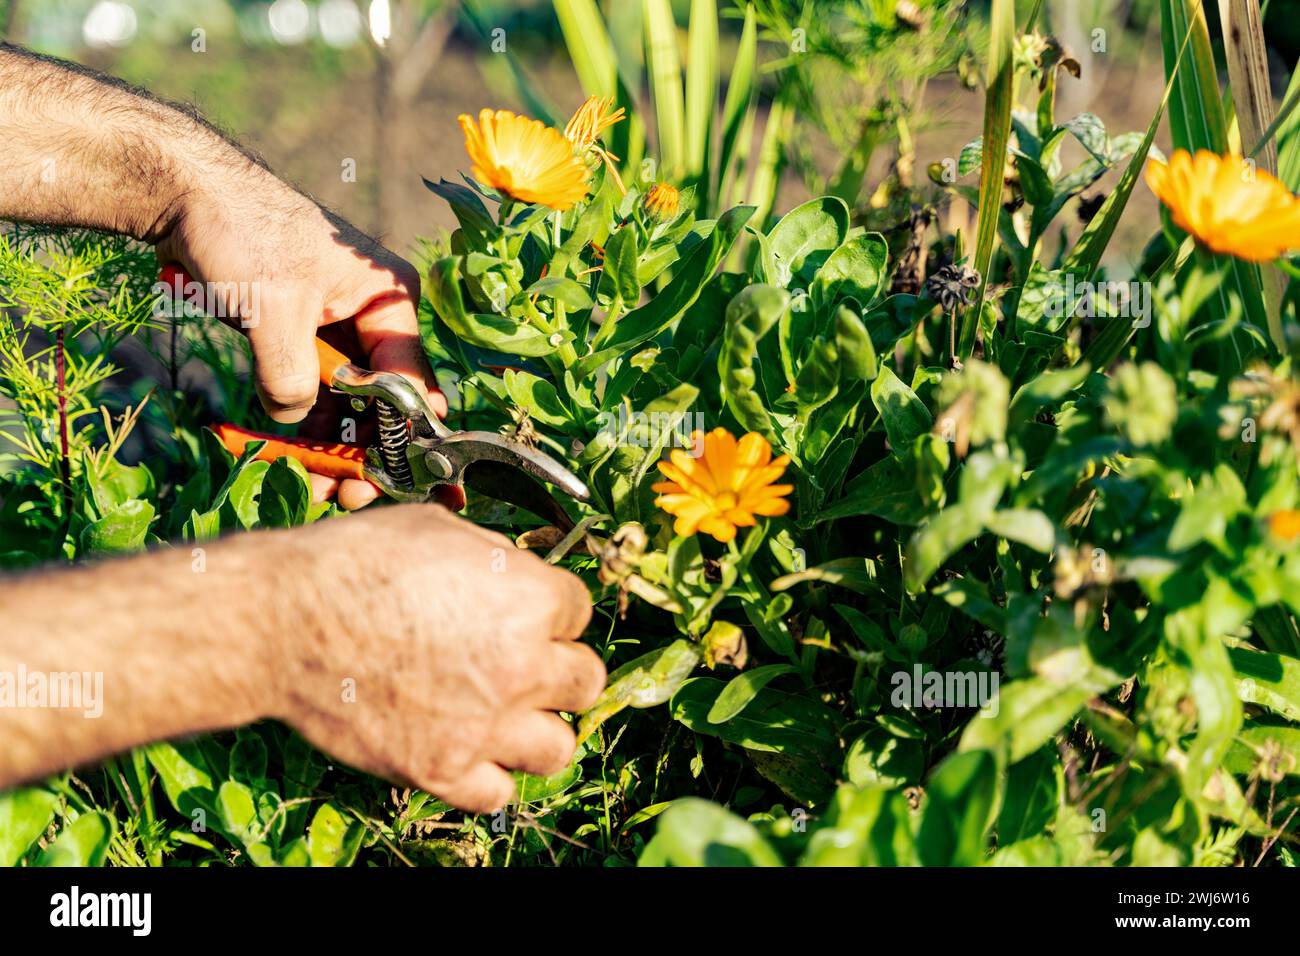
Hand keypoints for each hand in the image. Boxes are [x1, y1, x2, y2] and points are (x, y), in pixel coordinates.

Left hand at [155, 163, 445, 509]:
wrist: (185, 193)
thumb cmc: (243, 233)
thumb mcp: (272, 309)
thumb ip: (291, 376)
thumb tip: (296, 422)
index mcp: (389, 298)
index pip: (409, 379)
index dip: (401, 433)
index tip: (388, 477)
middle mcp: (374, 317)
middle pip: (382, 399)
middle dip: (364, 449)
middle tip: (346, 494)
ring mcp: (338, 329)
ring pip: (347, 402)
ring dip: (331, 444)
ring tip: (313, 487)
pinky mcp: (303, 338)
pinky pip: (312, 391)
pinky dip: (302, 422)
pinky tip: (291, 457)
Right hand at [266, 504, 604, 812]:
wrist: (283, 621)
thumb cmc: (353, 564)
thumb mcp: (437, 529)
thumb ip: (496, 559)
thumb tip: (516, 575)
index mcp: (529, 599)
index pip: (581, 611)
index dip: (553, 610)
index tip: (530, 614)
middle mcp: (521, 665)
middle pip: (585, 681)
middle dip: (560, 668)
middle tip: (527, 663)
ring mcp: (485, 725)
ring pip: (558, 747)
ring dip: (538, 729)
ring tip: (507, 713)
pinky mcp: (441, 769)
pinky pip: (497, 791)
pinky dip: (488, 773)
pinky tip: (468, 747)